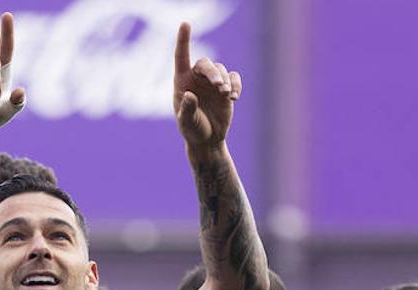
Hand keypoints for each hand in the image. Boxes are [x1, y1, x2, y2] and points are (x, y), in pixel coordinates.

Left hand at [173, 21, 241, 150]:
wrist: (208, 139)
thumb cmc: (193, 130)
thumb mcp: (187, 123)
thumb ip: (187, 109)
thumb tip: (189, 95)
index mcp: (182, 81)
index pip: (181, 56)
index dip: (183, 39)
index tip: (186, 23)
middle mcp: (197, 78)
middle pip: (206, 63)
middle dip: (213, 73)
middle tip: (219, 87)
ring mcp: (212, 82)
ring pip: (221, 69)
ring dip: (225, 81)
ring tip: (226, 95)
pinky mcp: (226, 87)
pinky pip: (234, 77)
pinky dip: (236, 85)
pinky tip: (234, 97)